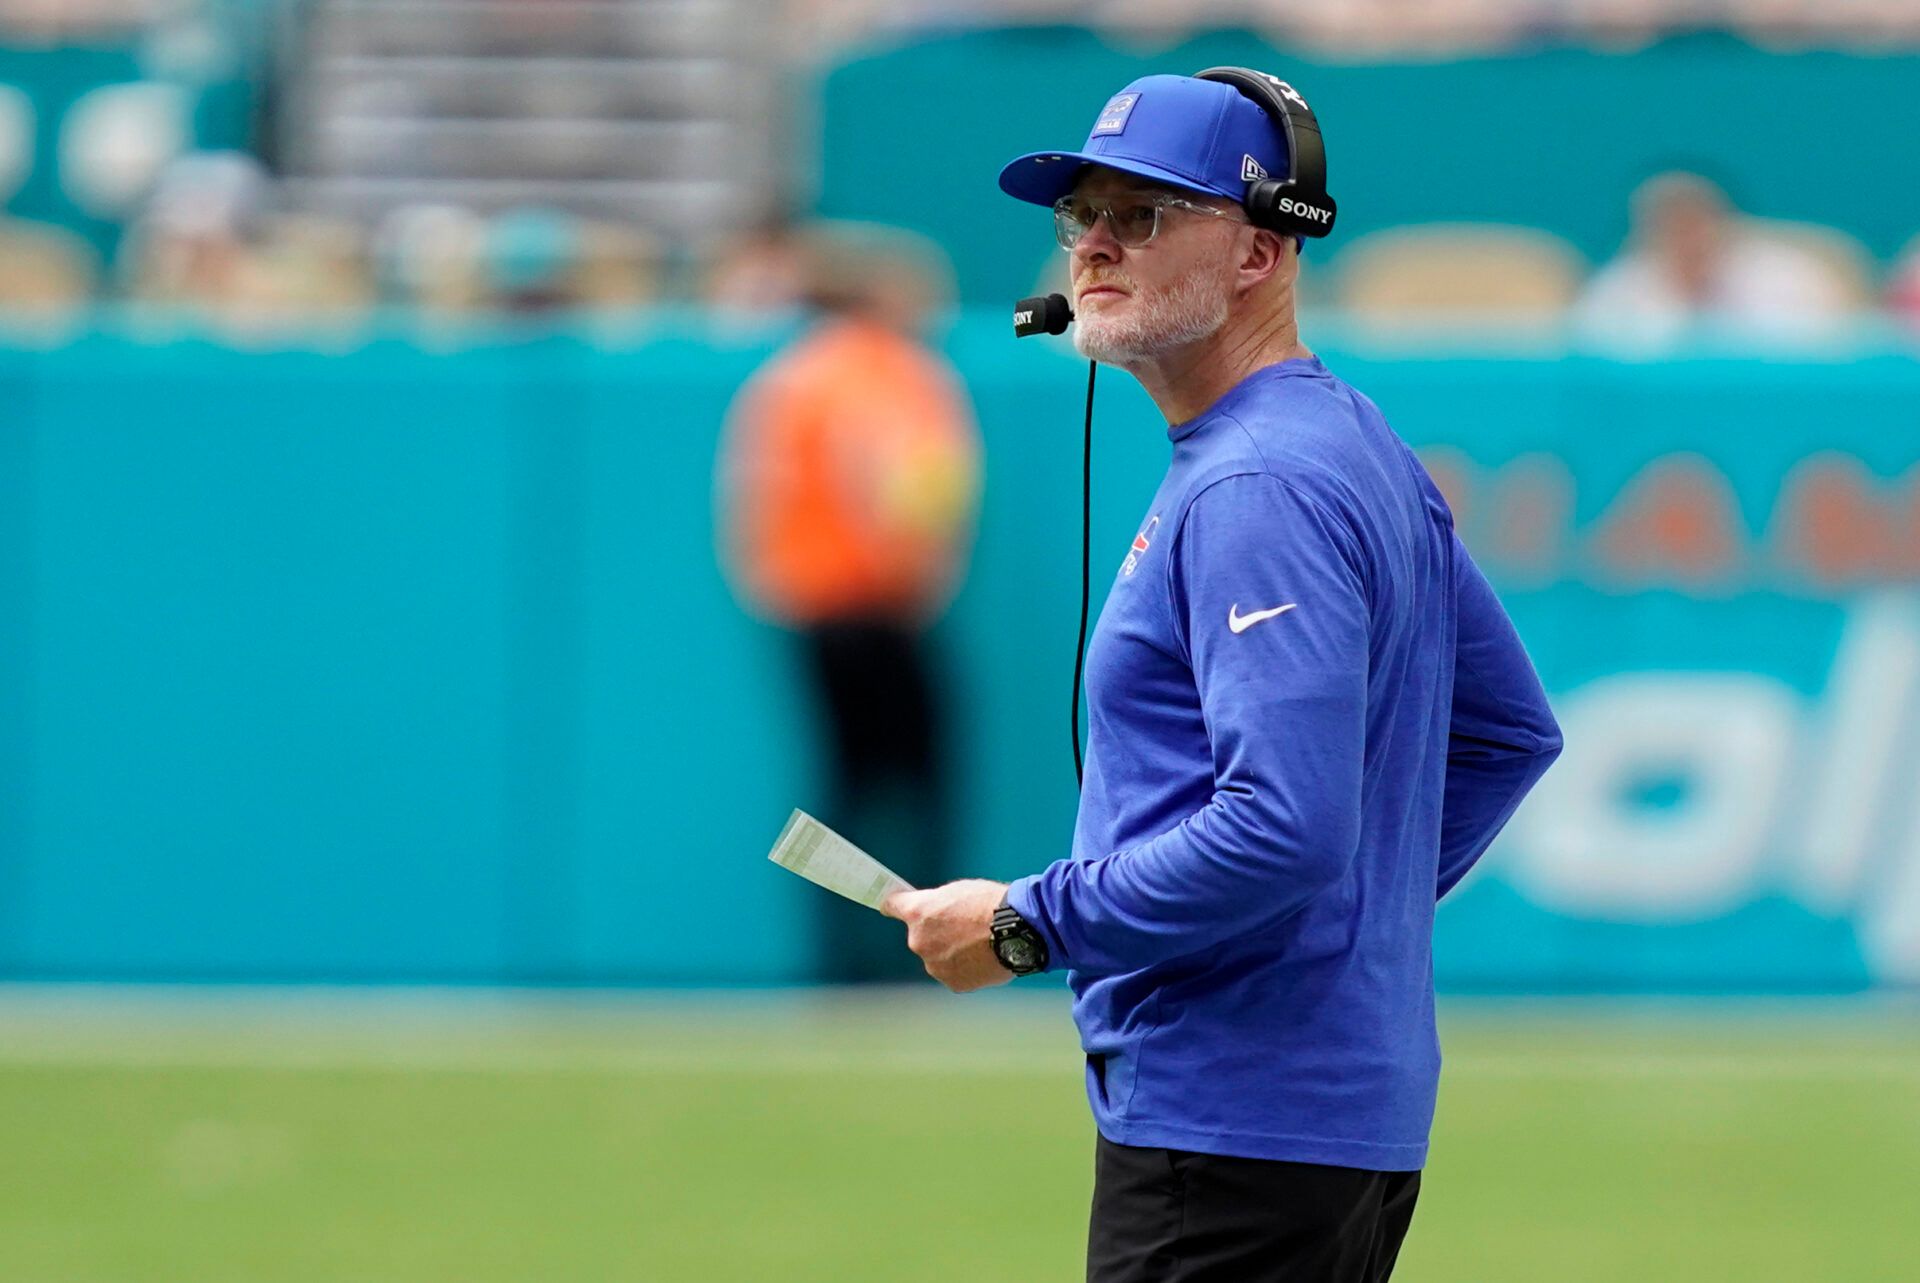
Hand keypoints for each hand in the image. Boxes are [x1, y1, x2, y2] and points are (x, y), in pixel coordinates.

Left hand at [881, 879, 1010, 992]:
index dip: (894, 905)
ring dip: (951, 952)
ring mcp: (935, 965)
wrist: (1018, 930)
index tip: (892, 906)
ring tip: (980, 943)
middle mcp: (919, 941)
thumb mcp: (958, 891)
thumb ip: (937, 904)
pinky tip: (984, 957)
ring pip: (938, 958)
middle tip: (963, 926)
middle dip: (936, 933)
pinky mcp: (953, 983)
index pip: (892, 905)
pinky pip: (954, 974)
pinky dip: (965, 968)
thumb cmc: (991, 904)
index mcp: (918, 912)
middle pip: (920, 936)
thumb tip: (933, 912)